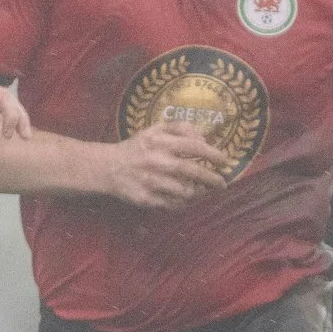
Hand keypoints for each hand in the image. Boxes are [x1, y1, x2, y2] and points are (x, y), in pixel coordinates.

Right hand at [102, 122, 230, 208]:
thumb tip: (204, 139)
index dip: (214, 154)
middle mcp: (156, 162)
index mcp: (160, 142)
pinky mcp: (145, 198)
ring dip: (200, 193)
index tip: (225, 161)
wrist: (107, 168)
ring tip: (205, 191)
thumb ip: (181, 127)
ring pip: (185, 191)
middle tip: (222, 183)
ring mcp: (151, 182)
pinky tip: (187, 199)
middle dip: (212, 178)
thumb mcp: (155, 129)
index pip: (195, 147)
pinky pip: (172, 204)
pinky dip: (184, 203)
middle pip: (193, 171)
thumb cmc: (137, 147)